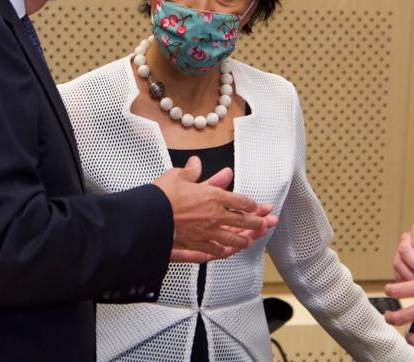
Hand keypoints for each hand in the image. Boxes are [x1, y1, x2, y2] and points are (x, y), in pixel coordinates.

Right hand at [153, 156, 274, 262]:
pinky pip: (214, 250)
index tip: (255, 205)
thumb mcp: (178, 176)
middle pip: (243, 221)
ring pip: (232, 238)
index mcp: (213, 196)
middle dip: (256, 223)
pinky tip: (225, 251)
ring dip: (243, 240)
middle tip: (264, 224)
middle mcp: (214, 215)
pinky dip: (222, 251)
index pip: (240, 201)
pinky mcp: (197, 245)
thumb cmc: (162, 196)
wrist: (149, 218)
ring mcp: (207, 232)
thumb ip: (190, 171)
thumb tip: (195, 163)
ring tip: (249, 241)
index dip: (250, 204)